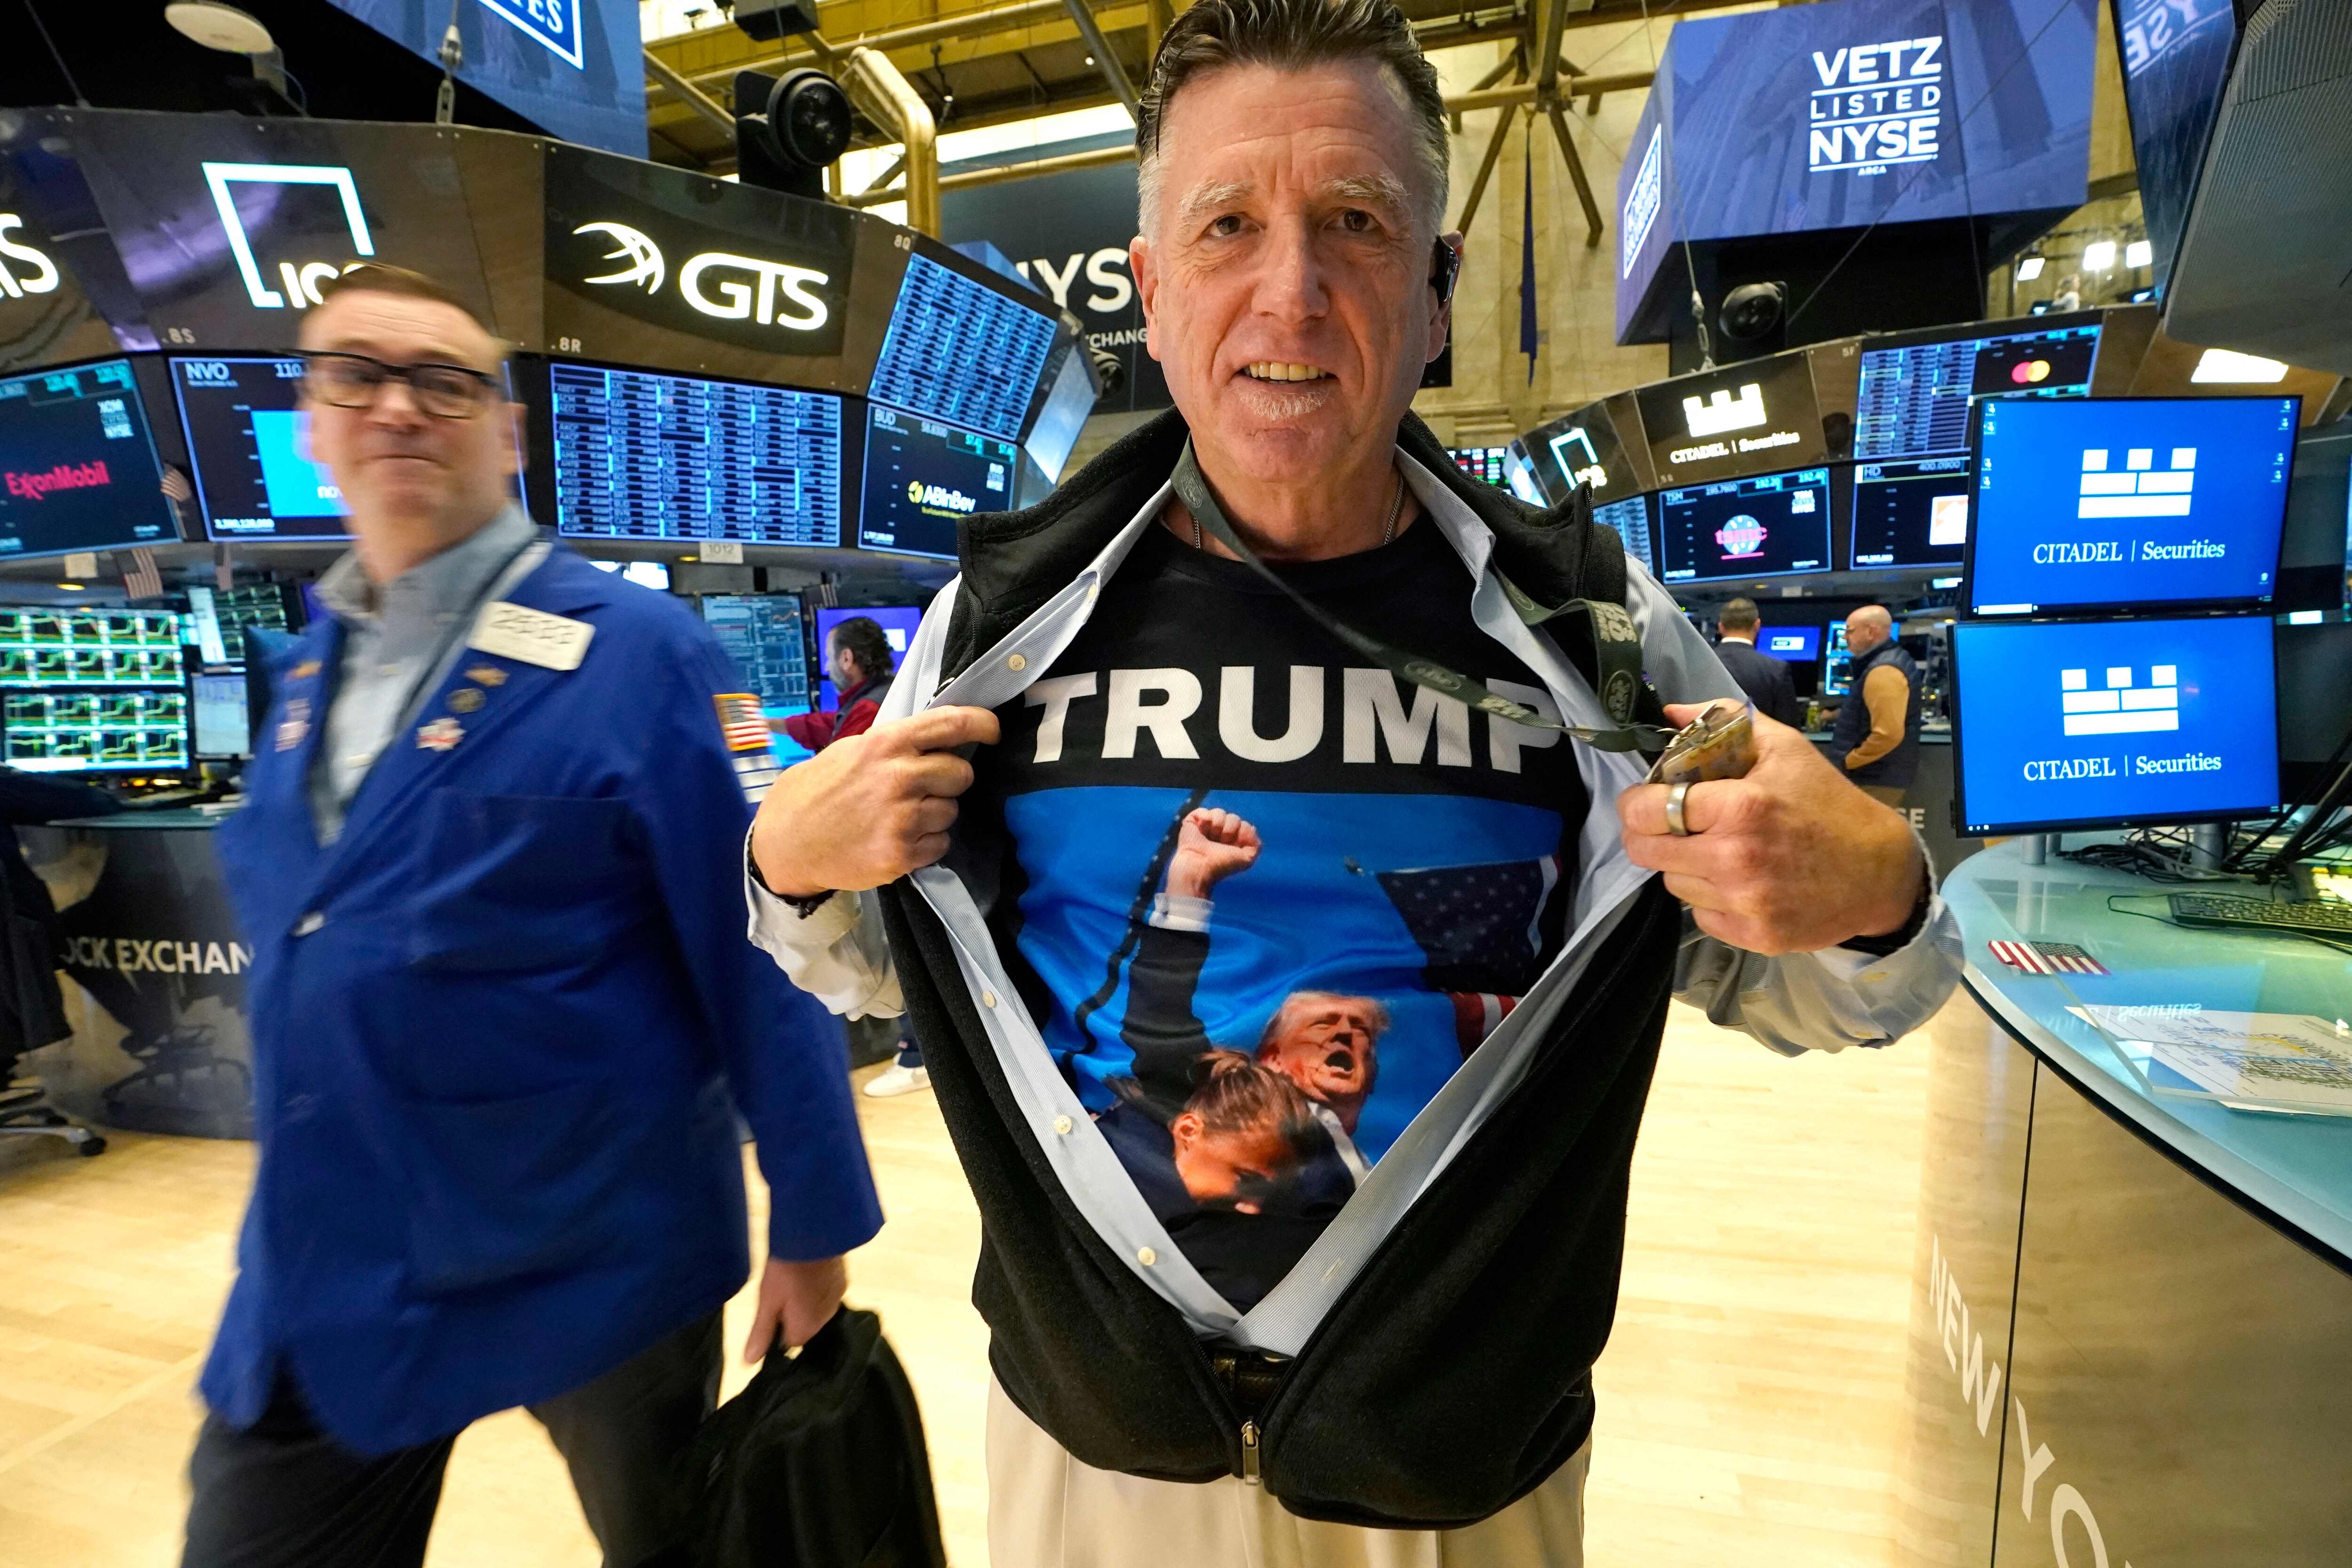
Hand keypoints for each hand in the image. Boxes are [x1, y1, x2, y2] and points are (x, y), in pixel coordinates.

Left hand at [743, 1255, 847, 1363]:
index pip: (789, 1341)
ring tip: (795, 1280)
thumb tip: (748, 1363)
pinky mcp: (843, 1282)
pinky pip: (828, 1294)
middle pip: (805, 1326)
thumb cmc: (785, 1271)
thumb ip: (761, 1332)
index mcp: (806, 1327)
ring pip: (817, 1310)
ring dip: (807, 1301)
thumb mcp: (767, 1301)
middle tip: (781, 1291)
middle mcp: (825, 1319)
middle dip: (794, 1314)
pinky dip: (819, 1288)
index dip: (779, 1326)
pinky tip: (811, 1272)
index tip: (772, 1308)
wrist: (813, 1236)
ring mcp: (837, 1300)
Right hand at [750, 706, 999, 897]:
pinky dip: (927, 843)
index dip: (983, 725)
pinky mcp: (901, 855)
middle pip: (961, 773)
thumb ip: (894, 744)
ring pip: (951, 811)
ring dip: (936, 814)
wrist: (786, 842)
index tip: (993, 732)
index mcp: (886, 744)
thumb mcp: (850, 751)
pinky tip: (898, 838)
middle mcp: (898, 777)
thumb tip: (939, 736)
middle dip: (950, 780)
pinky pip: (940, 844)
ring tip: (902, 816)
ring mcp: (901, 819)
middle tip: (926, 787)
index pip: (953, 724)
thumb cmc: (818, 791)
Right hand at [1166, 808, 1260, 900]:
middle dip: (1230, 829)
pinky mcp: (1193, 821)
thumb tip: (1252, 827)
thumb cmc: (1221, 864)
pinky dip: (1204, 817)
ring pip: (1219, 812)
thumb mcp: (1247, 859)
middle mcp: (1220, 832)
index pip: (1245, 825)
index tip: (1235, 846)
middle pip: (1233, 817)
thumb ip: (1256, 845)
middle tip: (1221, 842)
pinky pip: (1203, 810)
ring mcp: (1206, 826)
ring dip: (1218, 825)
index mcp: (1232, 840)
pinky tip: (1202, 828)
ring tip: (1210, 836)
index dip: (1243, 832)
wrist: (1199, 866)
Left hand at [1616, 703, 1922, 955]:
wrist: (1879, 871)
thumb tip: (1670, 712)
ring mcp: (1744, 901)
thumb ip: (1723, 721)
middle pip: (1647, 851)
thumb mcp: (1783, 747)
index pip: (1649, 809)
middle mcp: (1736, 857)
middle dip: (1649, 835)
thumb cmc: (1828, 803)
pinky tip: (1738, 882)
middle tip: (1667, 826)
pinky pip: (1699, 915)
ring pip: (1672, 883)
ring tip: (1718, 851)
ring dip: (1684, 866)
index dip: (1635, 803)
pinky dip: (1709, 899)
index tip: (1642, 800)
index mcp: (1741, 806)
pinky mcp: (1753, 935)